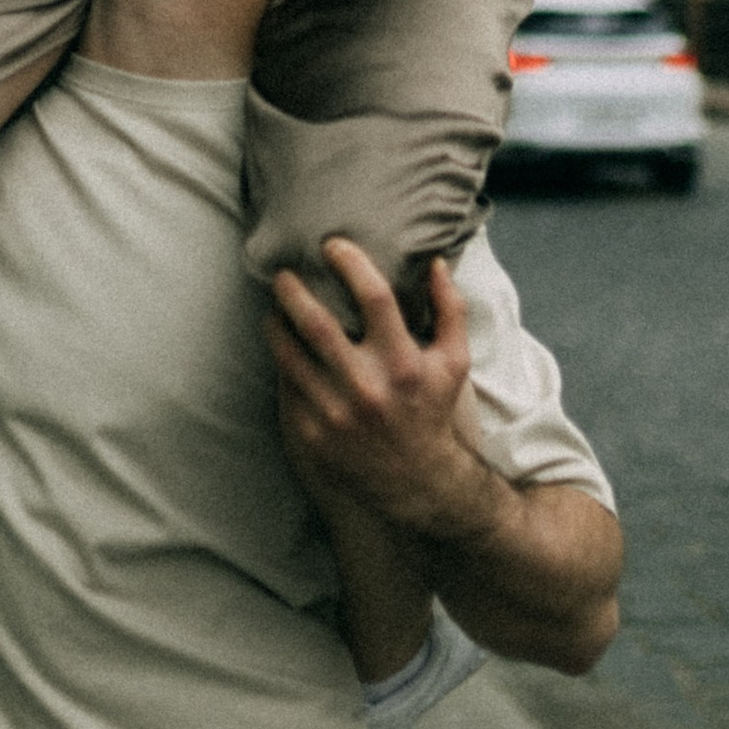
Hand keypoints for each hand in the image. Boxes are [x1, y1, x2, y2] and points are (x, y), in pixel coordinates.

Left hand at [267, 244, 488, 543]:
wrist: (415, 482)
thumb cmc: (431, 411)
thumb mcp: (454, 362)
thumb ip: (450, 309)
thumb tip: (435, 261)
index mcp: (403, 363)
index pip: (374, 298)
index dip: (350, 263)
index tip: (332, 246)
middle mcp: (367, 387)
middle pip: (317, 323)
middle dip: (293, 290)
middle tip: (283, 273)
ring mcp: (335, 413)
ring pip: (289, 354)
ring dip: (276, 323)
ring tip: (275, 308)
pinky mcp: (312, 434)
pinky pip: (286, 386)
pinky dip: (281, 361)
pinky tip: (281, 346)